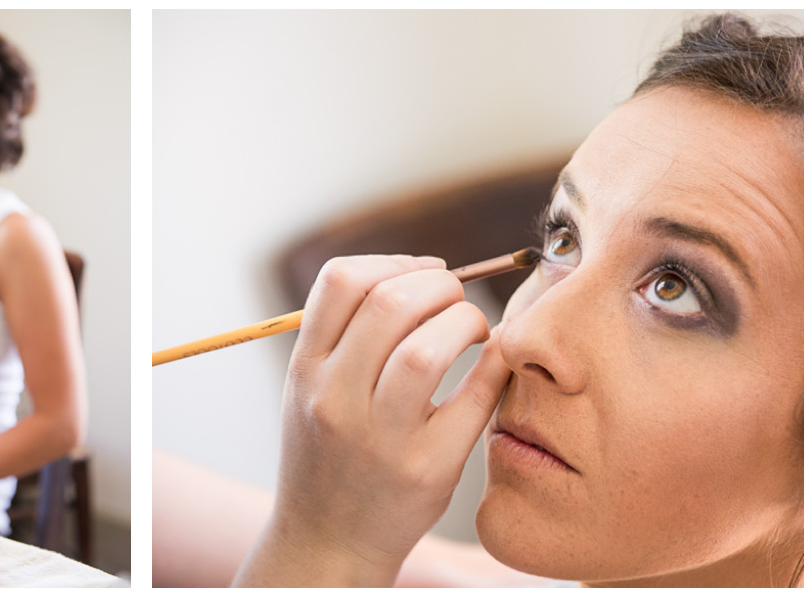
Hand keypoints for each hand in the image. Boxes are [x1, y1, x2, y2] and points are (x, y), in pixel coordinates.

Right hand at [236, 255, 512, 586]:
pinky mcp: (427, 468)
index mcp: (306, 371)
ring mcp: (381, 438)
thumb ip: (347, 334)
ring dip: (465, 320)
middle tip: (455, 301)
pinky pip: (475, 395)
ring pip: (428, 347)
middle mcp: (335, 400)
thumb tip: (421, 271)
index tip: (423, 273)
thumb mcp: (311, 390)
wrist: (329, 542)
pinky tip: (497, 360)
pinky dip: (496, 363)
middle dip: (438, 285)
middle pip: (390, 303)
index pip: (340, 281)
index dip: (393, 261)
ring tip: (473, 330)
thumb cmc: (331, 453)